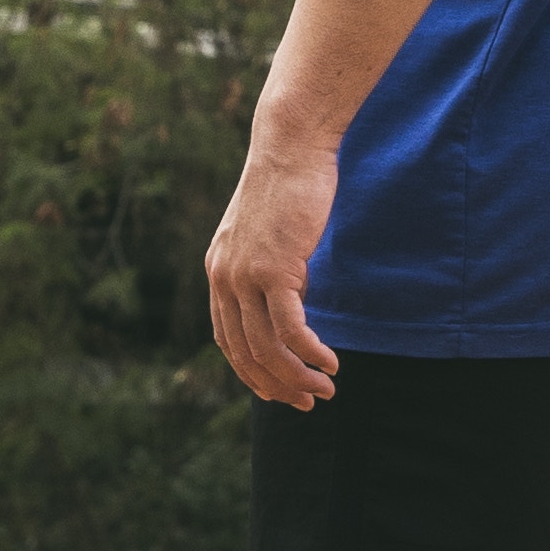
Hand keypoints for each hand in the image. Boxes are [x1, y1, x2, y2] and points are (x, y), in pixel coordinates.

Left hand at [205, 125, 342, 407]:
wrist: (291, 148)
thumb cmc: (289, 187)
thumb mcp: (271, 236)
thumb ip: (273, 270)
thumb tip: (294, 298)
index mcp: (218, 272)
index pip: (228, 342)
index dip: (254, 374)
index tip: (281, 393)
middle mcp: (224, 278)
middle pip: (245, 353)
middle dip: (277, 386)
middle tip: (309, 403)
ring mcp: (245, 275)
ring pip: (268, 348)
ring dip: (298, 377)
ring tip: (327, 390)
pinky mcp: (274, 270)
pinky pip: (291, 329)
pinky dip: (311, 353)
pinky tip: (331, 363)